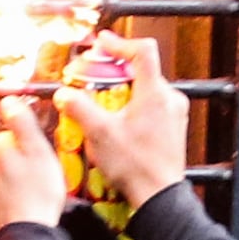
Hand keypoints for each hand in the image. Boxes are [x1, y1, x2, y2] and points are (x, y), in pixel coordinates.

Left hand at [0, 104, 66, 239]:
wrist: (26, 234)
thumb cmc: (38, 192)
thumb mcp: (38, 150)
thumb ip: (22, 122)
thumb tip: (9, 100)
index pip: (11, 137)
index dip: (29, 148)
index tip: (39, 161)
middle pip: (4, 157)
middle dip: (19, 164)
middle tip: (38, 179)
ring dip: (11, 183)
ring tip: (30, 195)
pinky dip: (5, 201)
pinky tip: (19, 207)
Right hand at [65, 44, 189, 204]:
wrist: (159, 196)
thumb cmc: (135, 165)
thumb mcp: (99, 134)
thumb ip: (79, 108)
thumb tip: (64, 93)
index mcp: (155, 93)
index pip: (142, 50)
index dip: (120, 43)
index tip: (102, 43)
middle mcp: (170, 99)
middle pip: (142, 70)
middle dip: (115, 70)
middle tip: (93, 75)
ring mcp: (174, 114)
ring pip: (146, 88)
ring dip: (123, 89)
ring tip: (101, 102)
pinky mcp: (173, 128)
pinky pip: (152, 105)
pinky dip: (133, 104)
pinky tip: (117, 121)